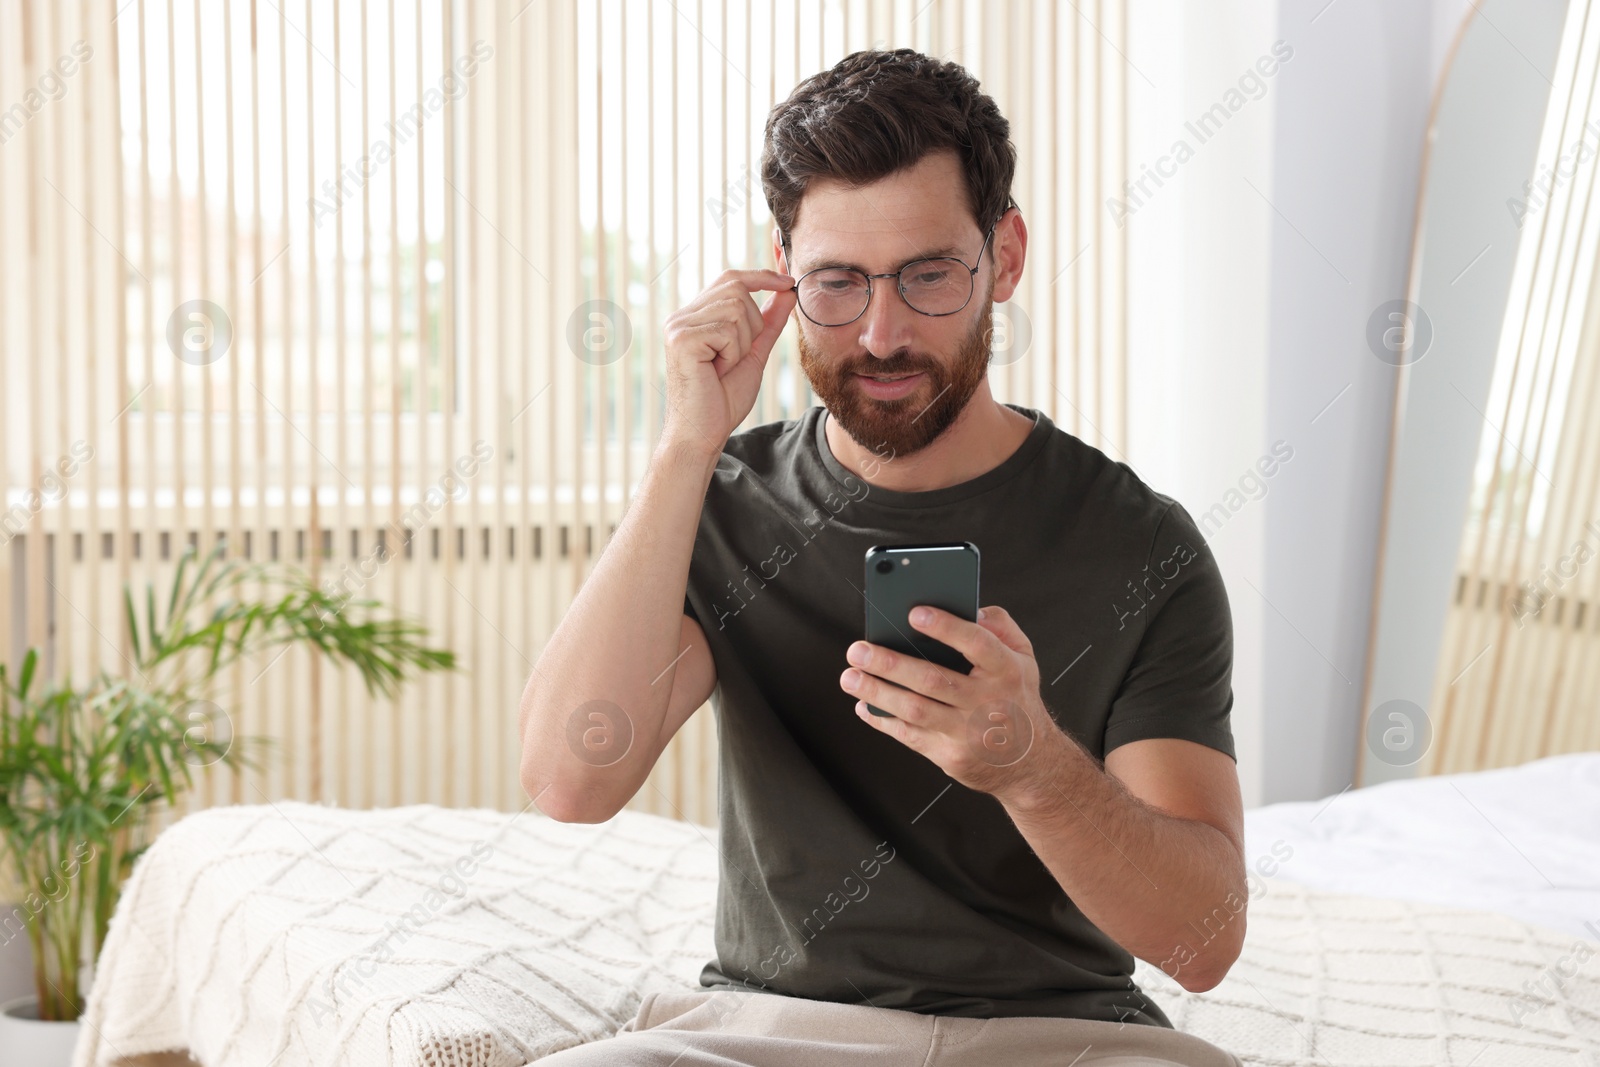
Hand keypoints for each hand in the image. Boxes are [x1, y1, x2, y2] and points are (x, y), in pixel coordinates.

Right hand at [660, 268, 796, 457]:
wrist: (703, 433)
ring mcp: (678, 326)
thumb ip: (768, 322)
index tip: (789, 282)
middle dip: (752, 324)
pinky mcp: (681, 339)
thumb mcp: (753, 353)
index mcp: (695, 317)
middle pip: (737, 289)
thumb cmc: (722, 399)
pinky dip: (732, 353)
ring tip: (723, 366)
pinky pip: (727, 330)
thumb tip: (787, 291)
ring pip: (736, 309)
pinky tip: (717, 371)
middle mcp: (682, 316)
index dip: (762, 276)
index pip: (731, 278)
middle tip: (737, 357)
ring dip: (742, 343)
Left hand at [839, 605, 1068, 799]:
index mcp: (1006, 671)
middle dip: (890, 663)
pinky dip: (883, 720)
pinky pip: (910, 736)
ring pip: (916, 710)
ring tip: (849, 676)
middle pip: (933, 680)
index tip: (914, 613)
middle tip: (857, 649)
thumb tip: (968, 607)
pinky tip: (863, 705)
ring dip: (878, 692)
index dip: (946, 628)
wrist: (1031, 765)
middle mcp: (987, 701)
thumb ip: (999, 627)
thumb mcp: (1024, 658)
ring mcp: (967, 732)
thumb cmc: (1017, 698)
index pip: (978, 644)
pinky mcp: (950, 756)